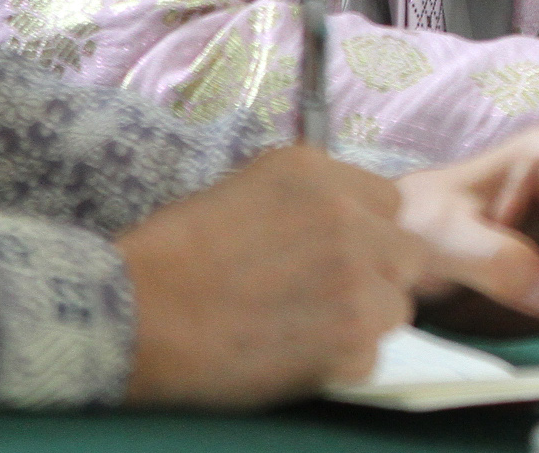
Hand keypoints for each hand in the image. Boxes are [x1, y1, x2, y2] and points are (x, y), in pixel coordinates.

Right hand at [116, 146, 426, 407]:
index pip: (389, 203)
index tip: (340, 252)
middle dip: (377, 275)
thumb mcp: (245, 189)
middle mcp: (349, 220)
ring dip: (362, 321)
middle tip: (330, 295)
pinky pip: (371, 356)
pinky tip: (295, 356)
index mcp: (320, 174)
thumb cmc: (173, 253)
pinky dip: (339, 363)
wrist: (132, 315)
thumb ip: (310, 199)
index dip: (367, 232)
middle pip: (406, 254)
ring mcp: (357, 281)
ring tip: (306, 328)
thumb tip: (347, 219)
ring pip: (395, 309)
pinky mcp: (350, 341)